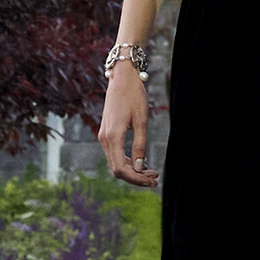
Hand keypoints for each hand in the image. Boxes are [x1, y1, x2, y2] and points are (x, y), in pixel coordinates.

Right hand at [98, 64, 158, 187]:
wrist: (121, 78)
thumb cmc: (133, 96)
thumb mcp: (141, 120)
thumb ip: (140, 144)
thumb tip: (139, 166)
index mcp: (112, 137)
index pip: (121, 169)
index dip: (136, 179)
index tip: (152, 180)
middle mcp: (105, 139)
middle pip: (118, 169)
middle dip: (136, 177)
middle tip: (155, 178)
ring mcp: (104, 136)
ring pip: (116, 163)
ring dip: (133, 170)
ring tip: (151, 171)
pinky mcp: (107, 133)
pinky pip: (115, 154)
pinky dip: (127, 162)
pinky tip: (141, 162)